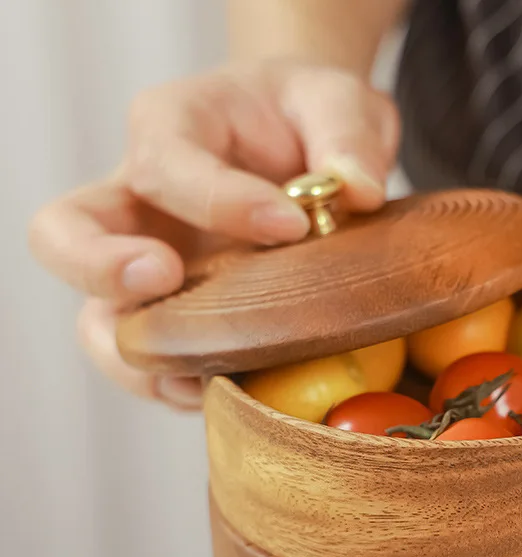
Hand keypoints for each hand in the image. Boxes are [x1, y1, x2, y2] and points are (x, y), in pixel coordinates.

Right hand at [28, 60, 398, 409]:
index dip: (220, 198)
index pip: (166, 164)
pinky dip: (178, 385)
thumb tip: (358, 192)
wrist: (301, 144)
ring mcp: (152, 265)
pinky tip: (230, 390)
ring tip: (200, 370)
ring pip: (98, 319)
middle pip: (65, 234)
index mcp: (172, 127)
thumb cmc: (307, 117)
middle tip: (166, 276)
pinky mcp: (177, 315)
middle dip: (101, 265)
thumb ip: (348, 135)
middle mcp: (141, 201)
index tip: (292, 224)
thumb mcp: (340, 102)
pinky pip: (153, 363)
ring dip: (134, 353)